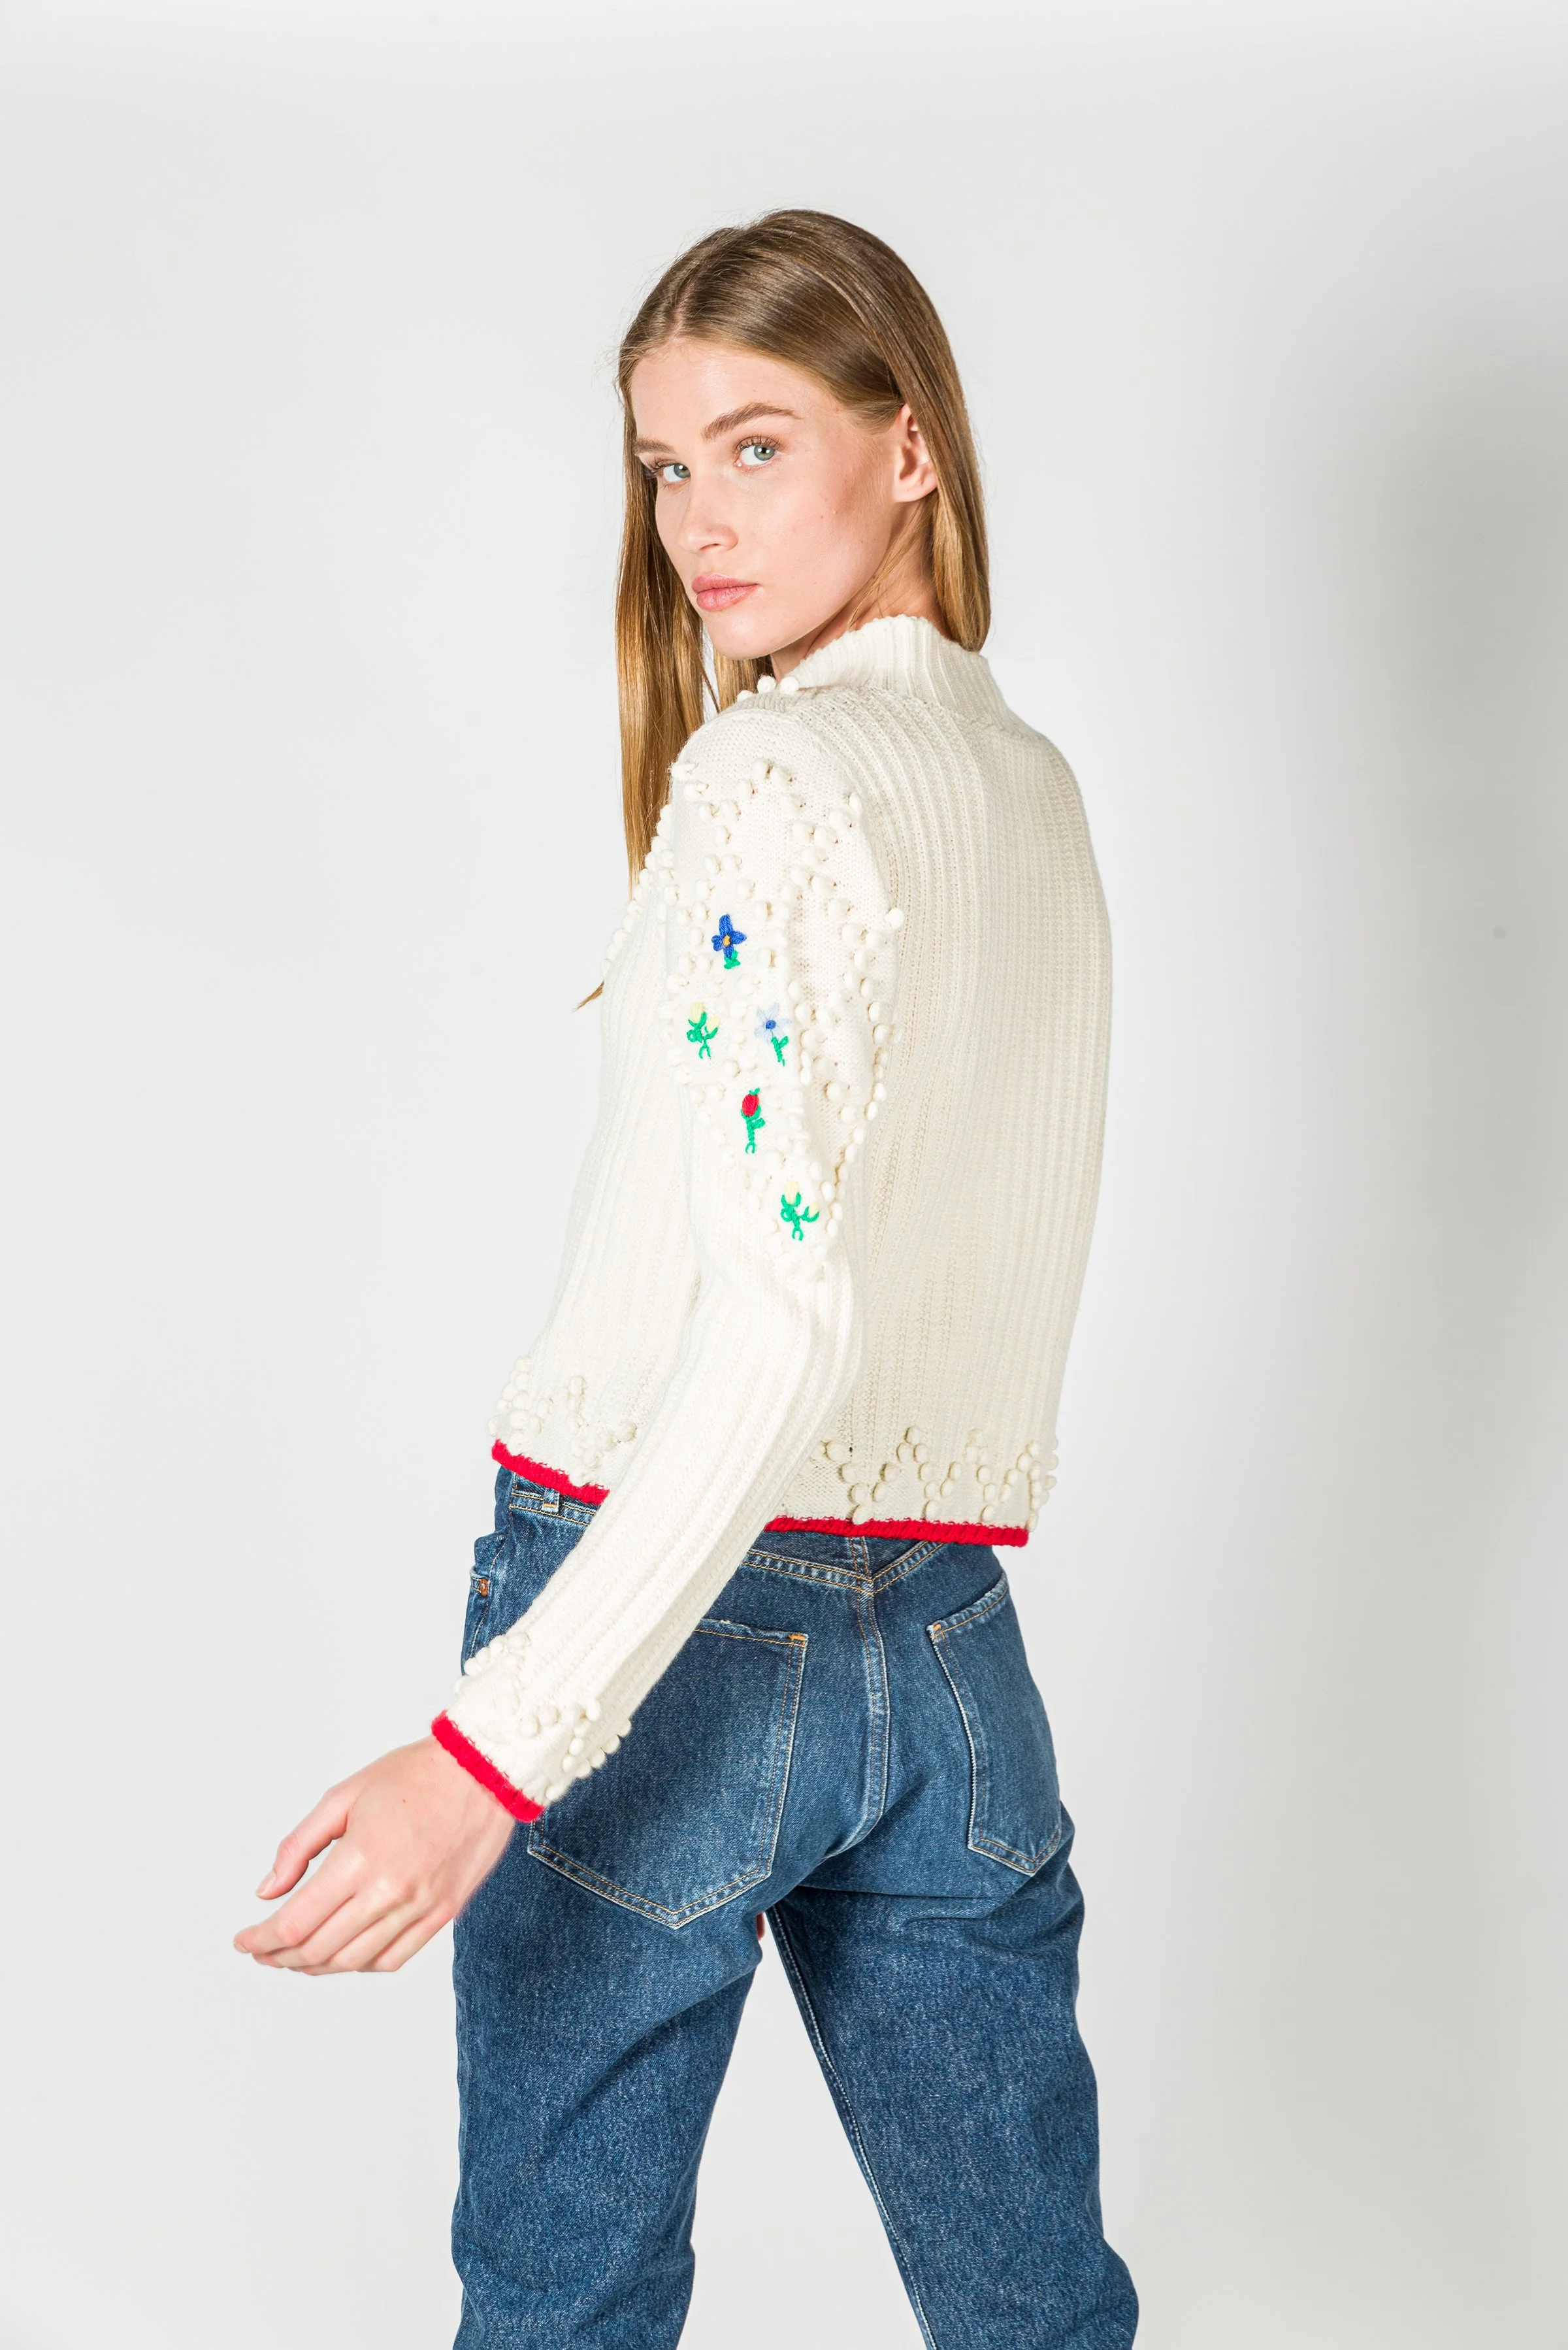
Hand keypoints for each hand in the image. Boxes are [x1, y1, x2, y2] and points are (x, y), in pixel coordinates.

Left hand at [233, 1736, 515, 1974]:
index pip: (295, 1923)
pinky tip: (344, 1955)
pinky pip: (392, 1959)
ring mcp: (419, 1907)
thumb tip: (267, 1892)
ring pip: (353, 1962)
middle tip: (262, 1950)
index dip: (261, 1940)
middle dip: (279, 1957)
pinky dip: (360, 1965)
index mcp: (359, 1859)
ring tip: (296, 1957)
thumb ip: (299, 1846)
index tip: (244, 1940)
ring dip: (315, 1966)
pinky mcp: (442, 1913)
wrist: (483, 1771)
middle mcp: (389, 1892)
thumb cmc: (415, 1774)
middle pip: (318, 1949)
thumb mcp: (344, 1796)